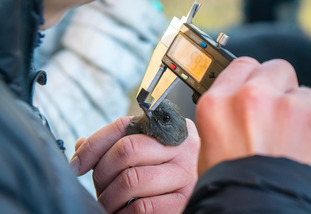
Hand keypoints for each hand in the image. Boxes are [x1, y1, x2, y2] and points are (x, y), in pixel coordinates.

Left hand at [70, 117, 199, 212]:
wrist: (203, 193)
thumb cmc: (161, 171)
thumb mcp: (142, 152)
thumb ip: (115, 145)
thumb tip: (81, 147)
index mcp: (168, 128)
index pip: (123, 126)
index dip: (94, 145)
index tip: (76, 164)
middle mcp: (181, 145)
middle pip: (126, 150)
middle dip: (101, 172)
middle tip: (97, 186)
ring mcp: (186, 172)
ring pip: (131, 180)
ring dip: (109, 197)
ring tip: (107, 202)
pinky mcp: (185, 199)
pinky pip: (143, 206)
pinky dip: (124, 213)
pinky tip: (123, 212)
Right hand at [196, 57, 310, 174]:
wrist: (256, 211)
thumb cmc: (230, 184)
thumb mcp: (210, 143)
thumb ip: (225, 114)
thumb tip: (237, 102)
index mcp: (217, 104)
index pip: (240, 65)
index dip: (250, 76)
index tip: (255, 85)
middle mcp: (248, 98)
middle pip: (273, 69)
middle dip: (276, 86)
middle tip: (275, 111)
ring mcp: (284, 106)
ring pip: (300, 90)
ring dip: (297, 107)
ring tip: (290, 136)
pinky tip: (302, 141)